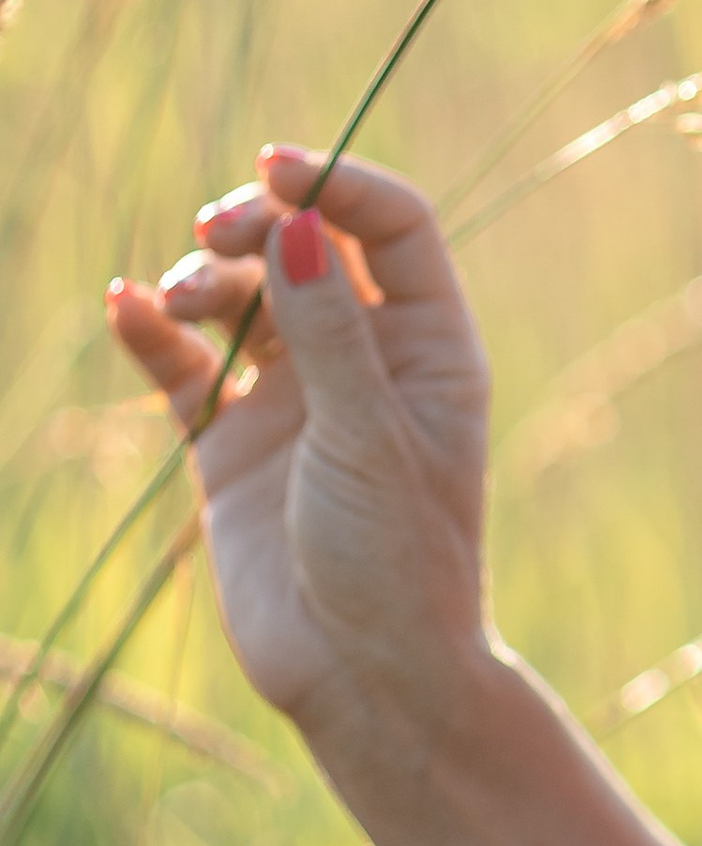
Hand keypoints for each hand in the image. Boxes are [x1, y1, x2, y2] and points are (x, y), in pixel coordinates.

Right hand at [107, 148, 492, 738]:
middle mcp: (364, 358)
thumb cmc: (396, 560)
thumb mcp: (368, 438)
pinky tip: (127, 307)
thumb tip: (297, 227)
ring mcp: (294, 397)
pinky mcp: (230, 443)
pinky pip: (183, 365)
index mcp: (430, 346)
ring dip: (204, 277)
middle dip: (257, 221)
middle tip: (215, 231)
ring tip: (183, 301)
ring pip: (241, 296)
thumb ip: (327, 333)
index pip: (392, 225)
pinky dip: (153, 332)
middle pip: (307, 244)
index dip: (337, 182)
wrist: (361, 678)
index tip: (274, 168)